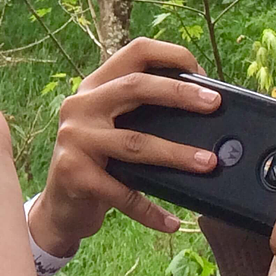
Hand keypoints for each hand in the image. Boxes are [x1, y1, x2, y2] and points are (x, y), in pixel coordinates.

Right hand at [29, 38, 220, 255]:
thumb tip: (203, 109)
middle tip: (214, 105)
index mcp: (95, 86)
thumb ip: (142, 113)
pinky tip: (172, 222)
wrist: (60, 204)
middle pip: (134, 87)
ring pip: (135, 142)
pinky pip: (122, 192)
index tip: (204, 75)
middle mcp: (81, 105)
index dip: (171, 56)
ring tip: (208, 163)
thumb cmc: (99, 161)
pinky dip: (149, 210)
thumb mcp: (113, 126)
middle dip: (179, 93)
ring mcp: (75, 137)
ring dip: (177, 154)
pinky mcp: (74, 172)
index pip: (134, 52)